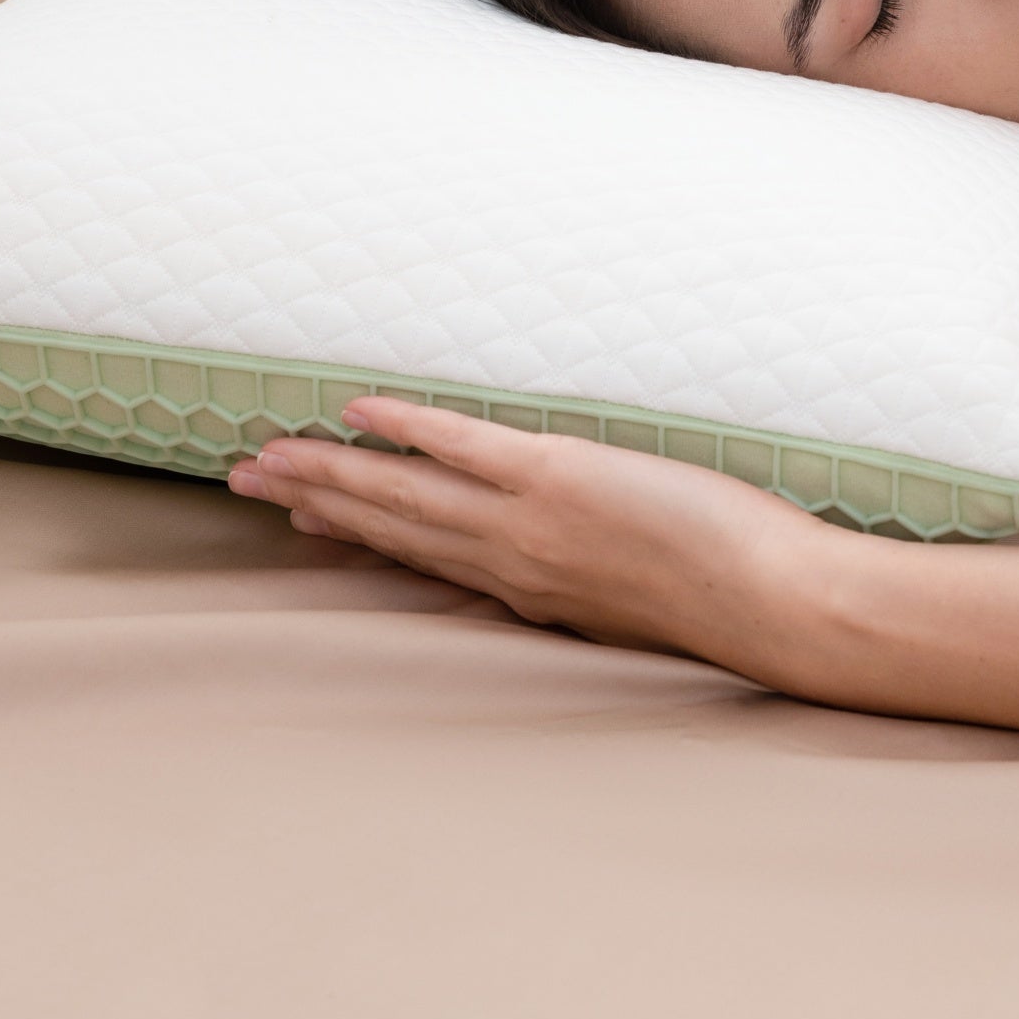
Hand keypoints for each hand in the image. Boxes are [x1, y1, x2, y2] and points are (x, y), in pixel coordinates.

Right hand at [228, 396, 830, 670]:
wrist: (772, 608)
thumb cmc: (725, 604)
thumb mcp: (633, 605)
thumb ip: (583, 581)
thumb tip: (565, 556)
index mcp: (528, 590)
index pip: (423, 556)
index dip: (359, 534)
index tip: (305, 522)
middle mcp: (511, 562)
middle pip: (391, 525)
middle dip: (314, 502)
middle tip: (245, 482)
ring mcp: (526, 522)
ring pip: (404, 492)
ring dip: (330, 471)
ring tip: (267, 457)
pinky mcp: (555, 478)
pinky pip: (462, 447)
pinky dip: (407, 428)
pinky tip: (358, 410)